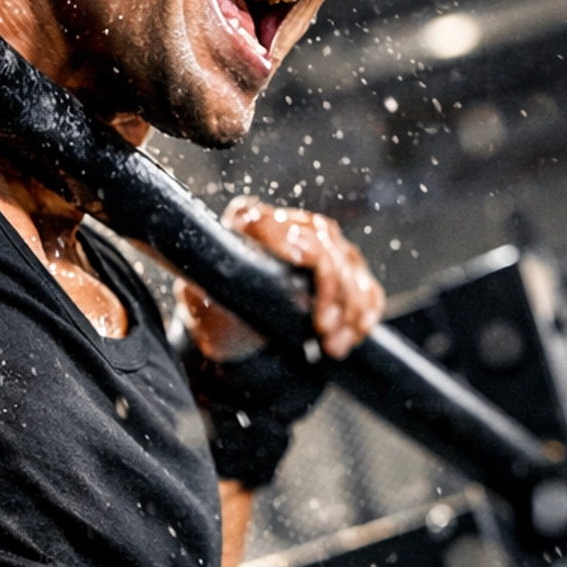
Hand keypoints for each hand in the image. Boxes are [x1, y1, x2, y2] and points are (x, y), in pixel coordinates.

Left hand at [178, 196, 383, 362]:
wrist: (232, 332)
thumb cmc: (213, 313)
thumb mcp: (200, 303)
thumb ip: (201, 294)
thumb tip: (204, 293)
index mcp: (249, 221)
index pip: (277, 222)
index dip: (291, 238)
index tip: (297, 258)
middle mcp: (289, 225)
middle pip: (326, 244)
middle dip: (331, 288)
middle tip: (323, 327)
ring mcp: (320, 246)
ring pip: (350, 265)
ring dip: (350, 307)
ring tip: (334, 344)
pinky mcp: (341, 271)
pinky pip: (365, 284)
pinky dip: (367, 308)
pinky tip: (358, 331)